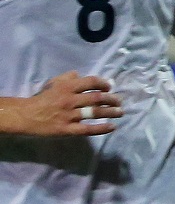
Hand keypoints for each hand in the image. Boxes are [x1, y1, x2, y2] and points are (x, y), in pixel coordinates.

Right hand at [6, 71, 121, 136]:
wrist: (26, 115)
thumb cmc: (42, 99)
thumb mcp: (53, 84)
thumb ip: (67, 78)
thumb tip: (80, 74)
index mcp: (66, 87)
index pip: (91, 82)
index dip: (104, 84)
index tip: (110, 87)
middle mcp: (69, 100)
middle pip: (97, 98)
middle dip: (112, 99)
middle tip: (119, 101)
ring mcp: (69, 115)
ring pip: (95, 113)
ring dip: (111, 112)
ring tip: (120, 112)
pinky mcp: (67, 129)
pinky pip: (88, 129)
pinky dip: (102, 128)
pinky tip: (112, 127)